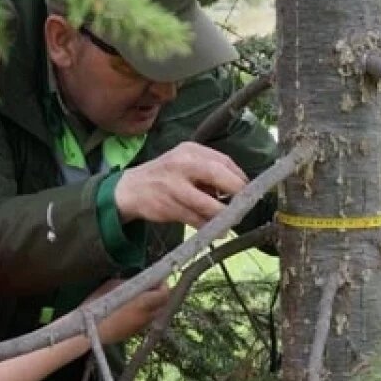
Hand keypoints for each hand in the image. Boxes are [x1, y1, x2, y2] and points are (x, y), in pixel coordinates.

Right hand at [85, 279, 171, 343]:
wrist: (89, 331)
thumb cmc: (98, 305)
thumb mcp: (112, 286)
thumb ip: (128, 283)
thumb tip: (137, 283)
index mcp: (142, 303)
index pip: (164, 294)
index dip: (163, 285)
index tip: (156, 279)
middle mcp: (145, 316)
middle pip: (162, 305)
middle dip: (158, 295)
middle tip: (149, 287)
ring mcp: (140, 327)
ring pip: (153, 314)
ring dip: (151, 305)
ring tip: (139, 298)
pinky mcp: (132, 334)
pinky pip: (144, 321)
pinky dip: (142, 314)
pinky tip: (130, 310)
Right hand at [113, 142, 247, 227]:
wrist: (131, 189)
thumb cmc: (166, 176)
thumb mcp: (185, 163)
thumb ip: (209, 171)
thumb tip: (239, 187)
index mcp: (190, 150)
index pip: (223, 160)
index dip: (239, 176)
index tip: (248, 189)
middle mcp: (182, 164)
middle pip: (217, 174)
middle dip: (236, 191)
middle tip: (245, 204)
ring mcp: (174, 186)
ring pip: (207, 203)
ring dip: (223, 214)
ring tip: (231, 220)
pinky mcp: (168, 207)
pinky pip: (195, 219)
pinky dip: (208, 226)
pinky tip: (215, 230)